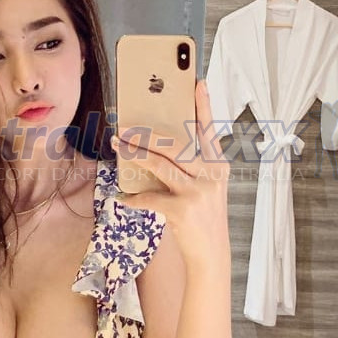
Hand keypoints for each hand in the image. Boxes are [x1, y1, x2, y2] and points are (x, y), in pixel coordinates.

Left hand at [112, 79, 229, 261]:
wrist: (211, 254)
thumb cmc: (202, 218)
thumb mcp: (205, 188)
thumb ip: (190, 167)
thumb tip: (157, 147)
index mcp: (218, 165)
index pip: (209, 130)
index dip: (203, 105)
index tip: (197, 83)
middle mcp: (211, 174)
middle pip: (176, 143)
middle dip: (147, 133)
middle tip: (125, 126)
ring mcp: (199, 191)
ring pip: (161, 163)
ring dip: (135, 153)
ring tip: (118, 144)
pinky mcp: (184, 209)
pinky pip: (150, 196)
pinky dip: (133, 197)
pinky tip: (123, 197)